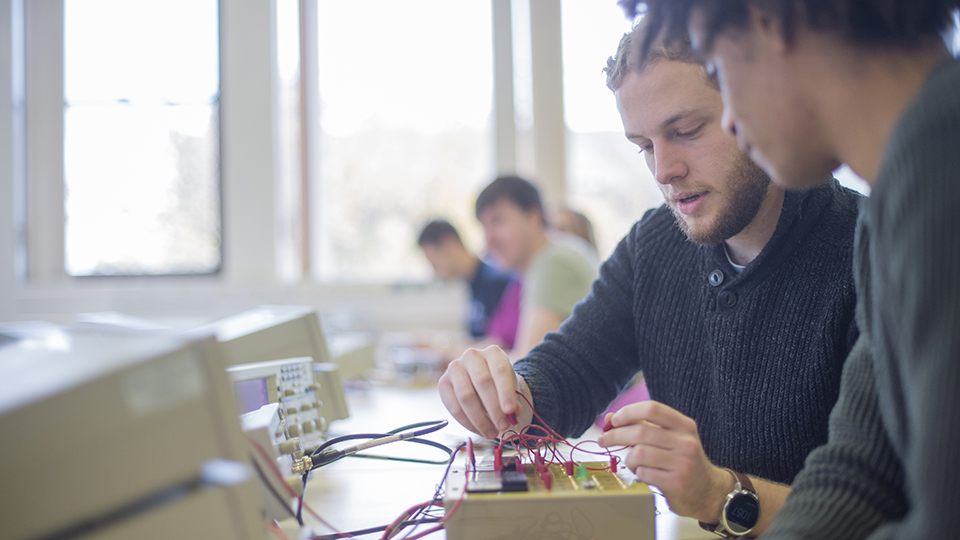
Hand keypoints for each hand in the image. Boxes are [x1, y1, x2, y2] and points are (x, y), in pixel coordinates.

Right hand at [438, 345, 531, 438]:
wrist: (483, 381)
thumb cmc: (499, 385)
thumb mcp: (511, 389)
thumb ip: (513, 400)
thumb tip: (513, 413)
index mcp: (493, 352)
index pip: (500, 371)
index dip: (505, 392)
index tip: (511, 411)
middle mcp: (471, 355)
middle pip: (482, 382)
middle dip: (494, 408)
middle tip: (503, 426)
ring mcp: (454, 368)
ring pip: (466, 396)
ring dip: (480, 419)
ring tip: (493, 432)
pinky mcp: (443, 383)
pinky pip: (453, 406)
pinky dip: (467, 422)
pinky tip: (479, 430)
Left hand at [597, 401, 732, 520]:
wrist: (708, 491)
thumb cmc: (683, 460)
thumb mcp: (670, 438)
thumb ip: (642, 426)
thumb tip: (609, 418)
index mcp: (684, 425)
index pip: (652, 408)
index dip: (628, 412)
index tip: (614, 420)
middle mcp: (686, 442)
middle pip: (640, 432)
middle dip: (616, 435)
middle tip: (604, 439)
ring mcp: (682, 463)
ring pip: (639, 453)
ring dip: (628, 458)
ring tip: (632, 461)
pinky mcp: (676, 483)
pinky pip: (644, 473)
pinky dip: (638, 472)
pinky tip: (644, 473)